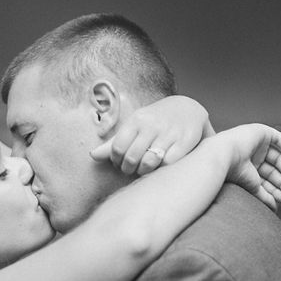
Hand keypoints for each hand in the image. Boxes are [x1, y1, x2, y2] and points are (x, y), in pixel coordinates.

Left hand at [90, 96, 214, 175]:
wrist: (188, 109)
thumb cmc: (155, 122)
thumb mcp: (134, 127)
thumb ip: (114, 143)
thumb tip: (92, 156)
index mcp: (137, 120)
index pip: (118, 148)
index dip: (116, 161)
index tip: (120, 164)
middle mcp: (152, 124)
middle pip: (132, 157)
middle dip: (129, 169)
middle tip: (131, 169)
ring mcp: (170, 132)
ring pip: (150, 161)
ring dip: (144, 171)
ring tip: (144, 169)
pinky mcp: (186, 140)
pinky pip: (169, 163)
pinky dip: (162, 168)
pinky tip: (160, 166)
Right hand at [213, 124, 280, 210]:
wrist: (223, 155)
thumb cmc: (233, 172)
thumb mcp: (252, 187)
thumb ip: (264, 196)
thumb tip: (275, 208)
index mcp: (247, 169)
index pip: (267, 180)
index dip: (277, 190)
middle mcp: (252, 156)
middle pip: (275, 171)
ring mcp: (257, 144)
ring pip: (280, 159)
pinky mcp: (262, 132)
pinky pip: (280, 141)